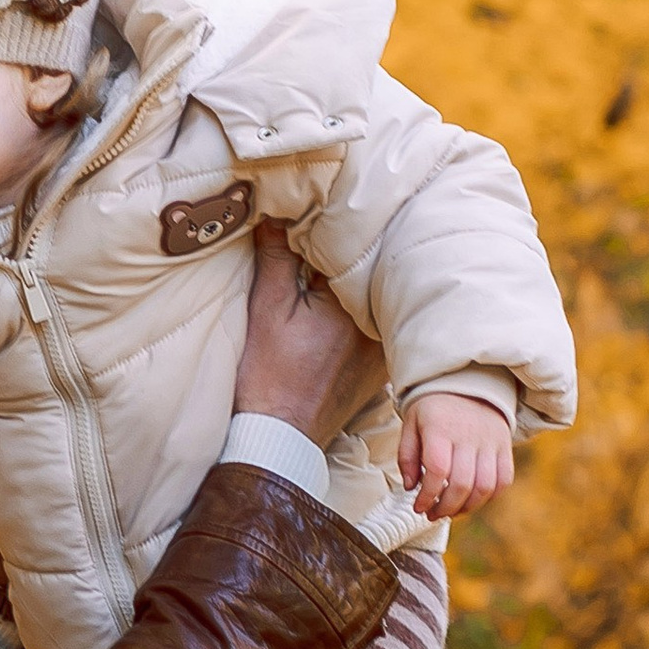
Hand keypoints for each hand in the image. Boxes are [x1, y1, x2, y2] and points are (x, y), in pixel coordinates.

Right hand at [229, 224, 387, 445]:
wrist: (279, 437)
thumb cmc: (267, 376)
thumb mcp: (266, 309)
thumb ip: (275, 256)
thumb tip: (275, 211)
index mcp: (353, 304)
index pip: (347, 247)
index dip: (326, 228)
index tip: (309, 214)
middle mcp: (378, 324)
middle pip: (364, 271)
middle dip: (342, 252)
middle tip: (318, 231)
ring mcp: (383, 347)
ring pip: (370, 297)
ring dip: (351, 282)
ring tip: (324, 268)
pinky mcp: (379, 366)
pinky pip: (373, 324)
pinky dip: (357, 312)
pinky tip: (335, 308)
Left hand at [399, 390, 513, 518]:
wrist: (467, 382)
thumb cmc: (434, 408)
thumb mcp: (411, 425)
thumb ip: (407, 456)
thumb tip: (411, 487)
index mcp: (440, 428)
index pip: (438, 470)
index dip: (428, 496)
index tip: (419, 506)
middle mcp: (468, 435)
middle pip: (462, 483)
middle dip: (445, 507)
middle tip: (433, 513)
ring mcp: (490, 441)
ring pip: (485, 486)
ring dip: (467, 507)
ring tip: (452, 511)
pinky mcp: (504, 445)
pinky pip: (503, 479)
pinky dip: (490, 496)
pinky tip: (473, 500)